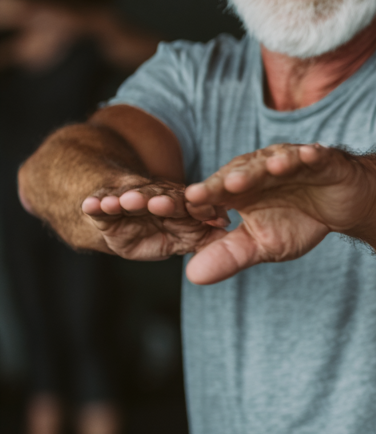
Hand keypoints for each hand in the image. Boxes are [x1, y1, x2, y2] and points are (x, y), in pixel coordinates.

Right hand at [82, 177, 228, 260]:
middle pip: (159, 197)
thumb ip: (202, 237)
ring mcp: (128, 198)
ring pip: (129, 198)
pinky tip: (90, 205)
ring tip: (121, 203)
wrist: (119, 222)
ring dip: (126, 199)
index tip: (207, 215)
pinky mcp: (103, 203)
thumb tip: (227, 235)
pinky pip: (100, 204)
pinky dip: (96, 204)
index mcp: (179, 202)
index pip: (190, 204)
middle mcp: (155, 196)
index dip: (197, 209)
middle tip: (157, 204)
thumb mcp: (182, 238)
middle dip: (159, 200)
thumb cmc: (158, 232)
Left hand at [182, 143, 375, 284]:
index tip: (161, 212)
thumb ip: (230, 255)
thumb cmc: (300, 219)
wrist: (344, 204)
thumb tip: (191, 276)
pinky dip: (309, 155)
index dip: (190, 203)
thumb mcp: (263, 244)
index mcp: (241, 189)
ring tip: (245, 179)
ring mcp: (291, 162)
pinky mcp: (321, 159)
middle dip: (217, 184)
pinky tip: (305, 156)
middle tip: (197, 195)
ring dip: (261, 168)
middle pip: (236, 174)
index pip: (210, 194)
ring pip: (272, 161)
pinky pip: (314, 155)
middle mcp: (261, 170)